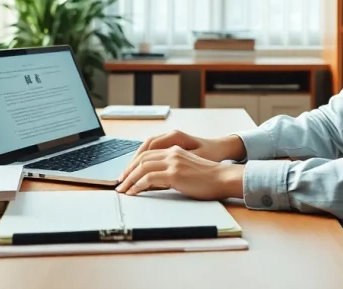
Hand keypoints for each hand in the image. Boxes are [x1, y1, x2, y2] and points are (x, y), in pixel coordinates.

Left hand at [119, 130, 243, 181]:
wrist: (223, 178)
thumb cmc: (207, 178)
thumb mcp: (186, 170)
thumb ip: (170, 171)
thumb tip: (151, 182)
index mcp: (174, 150)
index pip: (147, 154)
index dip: (133, 164)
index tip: (126, 175)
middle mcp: (172, 153)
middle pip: (141, 159)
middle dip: (127, 171)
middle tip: (119, 183)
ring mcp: (173, 162)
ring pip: (142, 167)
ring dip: (129, 179)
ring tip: (123, 190)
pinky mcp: (175, 173)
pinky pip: (149, 178)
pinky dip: (138, 185)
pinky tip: (134, 192)